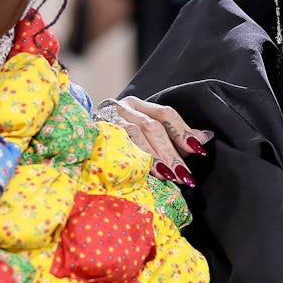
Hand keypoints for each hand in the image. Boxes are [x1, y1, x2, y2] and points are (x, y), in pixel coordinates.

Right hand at [94, 97, 212, 187]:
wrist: (76, 135)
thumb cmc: (120, 138)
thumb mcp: (148, 133)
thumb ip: (175, 136)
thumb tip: (206, 138)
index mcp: (138, 104)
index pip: (165, 114)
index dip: (183, 131)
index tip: (199, 150)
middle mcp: (124, 107)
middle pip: (154, 126)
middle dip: (172, 152)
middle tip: (185, 175)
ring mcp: (109, 119)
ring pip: (138, 134)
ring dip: (157, 157)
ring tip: (171, 177)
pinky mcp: (98, 132)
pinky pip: (121, 144)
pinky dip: (137, 159)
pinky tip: (147, 173)